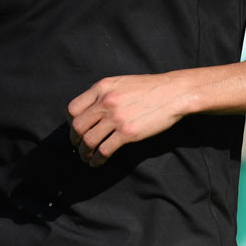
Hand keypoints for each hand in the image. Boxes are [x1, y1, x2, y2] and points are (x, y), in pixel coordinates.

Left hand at [68, 72, 191, 166]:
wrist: (173, 93)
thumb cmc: (150, 88)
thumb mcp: (122, 83)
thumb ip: (105, 93)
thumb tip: (92, 109)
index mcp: (102, 87)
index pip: (73, 108)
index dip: (71, 123)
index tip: (76, 130)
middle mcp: (105, 102)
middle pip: (78, 126)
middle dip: (75, 140)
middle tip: (78, 147)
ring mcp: (116, 118)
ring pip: (89, 140)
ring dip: (84, 152)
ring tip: (87, 158)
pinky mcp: (127, 133)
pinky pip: (104, 150)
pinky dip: (97, 159)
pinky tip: (98, 162)